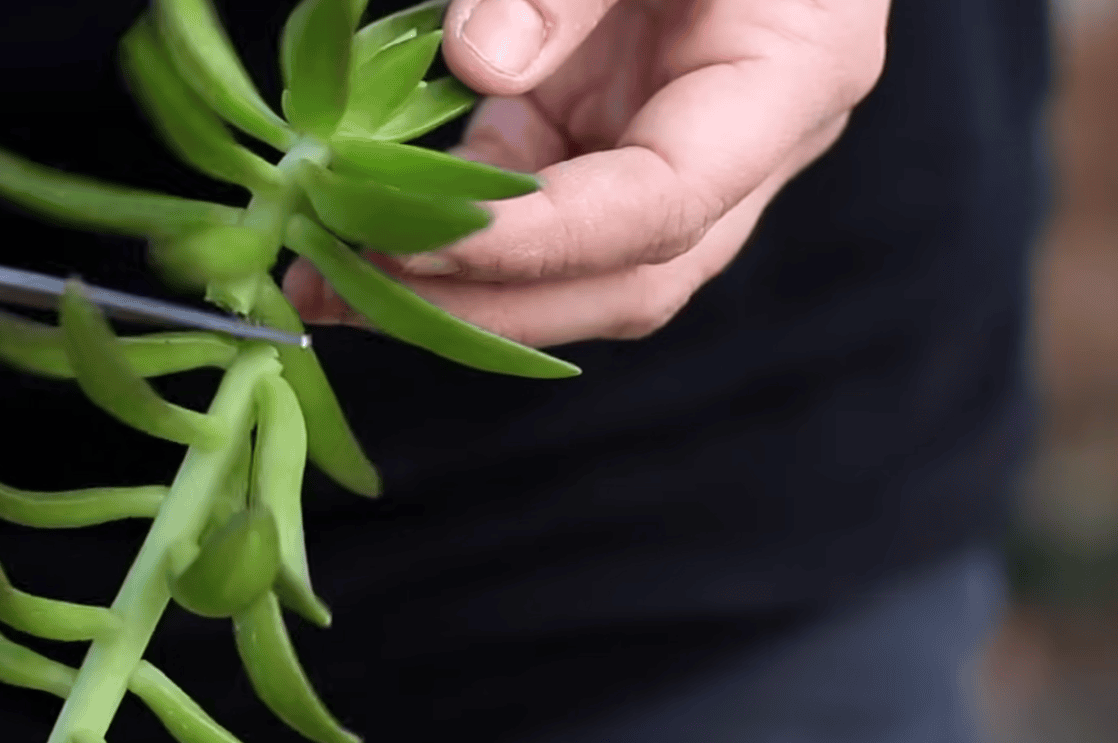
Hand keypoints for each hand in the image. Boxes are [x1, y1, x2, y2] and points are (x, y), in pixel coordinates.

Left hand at [287, 0, 888, 346]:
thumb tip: (480, 61)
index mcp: (790, 78)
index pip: (667, 205)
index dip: (540, 241)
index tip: (415, 239)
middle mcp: (748, 145)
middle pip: (626, 279)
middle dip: (482, 306)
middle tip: (343, 288)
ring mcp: (678, 152)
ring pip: (575, 272)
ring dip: (451, 290)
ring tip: (327, 278)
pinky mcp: (611, 140)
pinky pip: (531, 213)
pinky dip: (447, 229)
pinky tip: (361, 226)